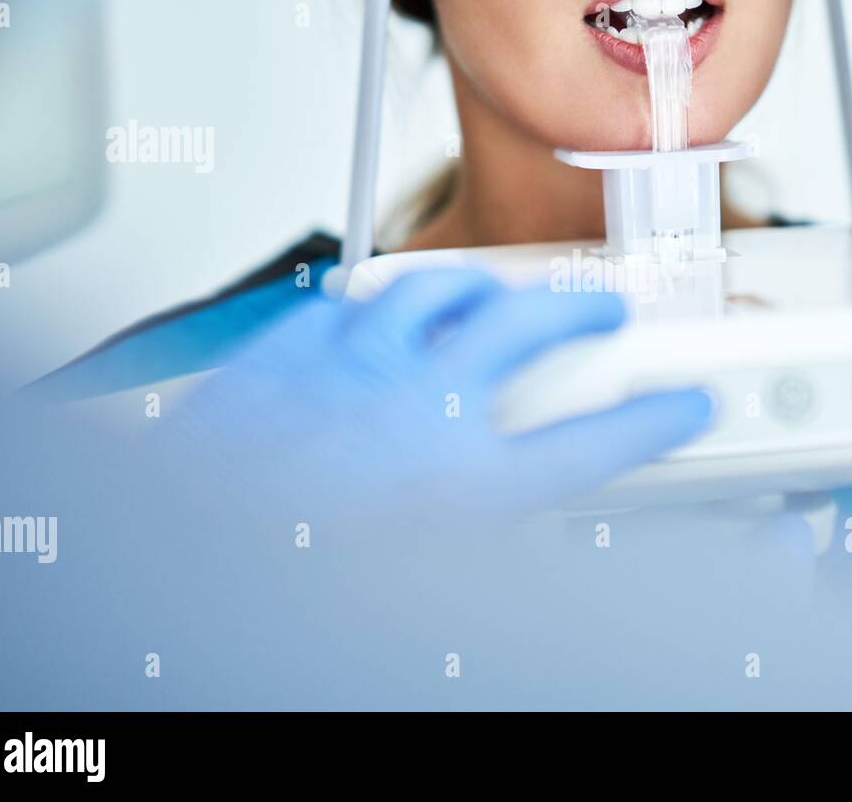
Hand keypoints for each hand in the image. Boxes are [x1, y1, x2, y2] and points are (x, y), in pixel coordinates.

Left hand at [175, 267, 712, 516]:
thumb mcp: (422, 565)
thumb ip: (484, 522)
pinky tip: (387, 311)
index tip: (683, 403)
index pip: (592, 444)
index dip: (652, 420)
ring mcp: (347, 367)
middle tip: (605, 309)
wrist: (168, 555)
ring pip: (440, 289)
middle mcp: (415, 412)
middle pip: (529, 328)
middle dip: (582, 310)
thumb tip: (521, 509)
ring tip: (500, 291)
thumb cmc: (288, 565)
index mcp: (459, 487)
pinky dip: (380, 304)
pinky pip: (349, 303)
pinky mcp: (286, 351)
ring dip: (482, 286)